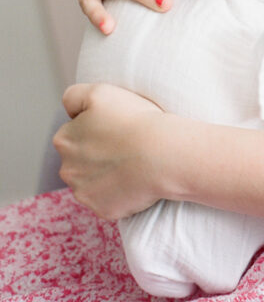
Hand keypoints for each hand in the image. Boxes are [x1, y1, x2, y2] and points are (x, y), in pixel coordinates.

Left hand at [54, 83, 166, 219]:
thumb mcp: (100, 92)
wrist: (161, 154)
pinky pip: (109, 199)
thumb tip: (69, 111)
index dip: (97, 127)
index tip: (116, 126)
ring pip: (93, 180)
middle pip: (80, 158)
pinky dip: (120, 191)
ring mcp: (84, 192)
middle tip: (125, 143)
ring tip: (132, 161)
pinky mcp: (103, 209)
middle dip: (97, 152)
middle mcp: (67, 169)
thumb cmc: (134, 120)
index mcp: (64, 140)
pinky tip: (135, 179)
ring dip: (107, 173)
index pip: (74, 131)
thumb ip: (74, 97)